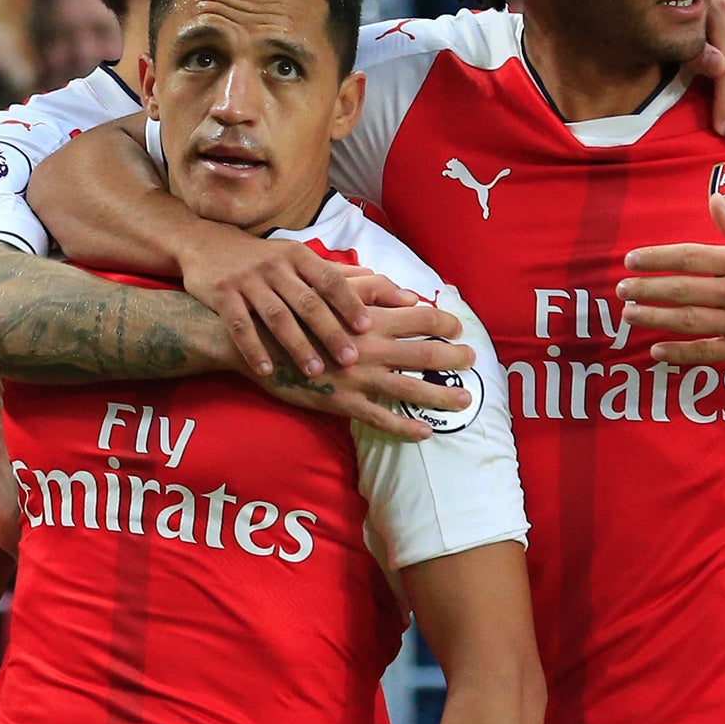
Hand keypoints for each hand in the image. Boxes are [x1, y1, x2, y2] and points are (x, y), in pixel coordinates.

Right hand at [177, 224, 389, 378]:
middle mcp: (276, 266)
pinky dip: (254, 349)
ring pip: (276, 316)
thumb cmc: (267, 259)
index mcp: (301, 257)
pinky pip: (240, 326)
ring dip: (297, 345)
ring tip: (315, 372)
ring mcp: (248, 281)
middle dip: (330, 331)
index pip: (331, 280)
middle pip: (307, 301)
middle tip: (350, 359)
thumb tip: (393, 287)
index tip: (369, 327)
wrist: (206, 245)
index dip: (349, 303)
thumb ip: (344, 275)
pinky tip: (267, 371)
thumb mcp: (302, 259)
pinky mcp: (222, 295)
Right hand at [248, 284, 474, 439]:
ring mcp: (356, 378)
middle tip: (473, 361)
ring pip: (408, 389)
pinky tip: (425, 433)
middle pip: (423, 353)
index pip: (418, 317)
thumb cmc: (292, 312)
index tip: (460, 328)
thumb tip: (408, 294)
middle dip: (453, 358)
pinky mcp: (340, 402)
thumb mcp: (330, 293)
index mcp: (367, 318)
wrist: (251, 342)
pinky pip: (379, 419)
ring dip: (440, 395)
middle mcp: (368, 347)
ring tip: (464, 400)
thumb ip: (370, 290)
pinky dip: (404, 428)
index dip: (444, 322)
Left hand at [620, 194, 724, 366]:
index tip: (631, 260)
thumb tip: (713, 198)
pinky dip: (679, 353)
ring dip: (654, 318)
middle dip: (646, 289)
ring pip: (687, 320)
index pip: (689, 257)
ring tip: (630, 316)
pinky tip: (657, 352)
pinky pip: (705, 351)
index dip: (656, 259)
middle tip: (621, 290)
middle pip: (681, 289)